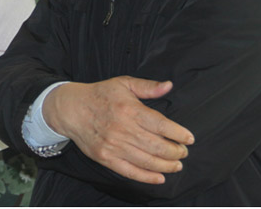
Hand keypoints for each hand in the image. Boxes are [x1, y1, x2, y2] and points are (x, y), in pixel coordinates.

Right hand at [43, 76, 193, 184]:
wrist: (72, 109)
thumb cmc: (100, 95)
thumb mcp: (123, 84)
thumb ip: (147, 87)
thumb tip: (169, 86)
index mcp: (129, 109)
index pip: (161, 125)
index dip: (178, 134)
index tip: (189, 138)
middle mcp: (122, 129)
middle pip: (157, 146)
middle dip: (175, 152)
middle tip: (183, 152)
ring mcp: (113, 145)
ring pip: (147, 160)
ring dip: (166, 166)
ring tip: (176, 165)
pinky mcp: (105, 157)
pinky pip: (130, 171)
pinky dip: (147, 177)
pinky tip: (159, 177)